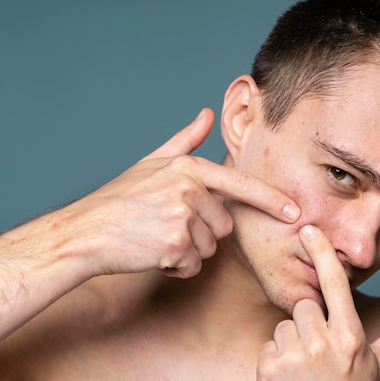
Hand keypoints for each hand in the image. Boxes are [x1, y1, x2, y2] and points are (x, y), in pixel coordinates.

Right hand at [55, 108, 299, 277]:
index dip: (271, 200)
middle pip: (224, 225)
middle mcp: (189, 188)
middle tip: (167, 226)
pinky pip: (193, 265)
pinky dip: (177, 266)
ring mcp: (183, 215)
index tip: (294, 211)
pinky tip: (153, 253)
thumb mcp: (153, 162)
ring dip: (189, 251)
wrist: (85, 232)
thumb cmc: (118, 199)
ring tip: (157, 238)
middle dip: (202, 232)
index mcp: (189, 167)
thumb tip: (207, 114)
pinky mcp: (175, 243)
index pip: (241, 184)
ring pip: (210, 247)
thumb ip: (185, 140)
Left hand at [256, 225, 379, 380]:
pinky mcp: (268, 369)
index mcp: (350, 338)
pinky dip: (277, 358)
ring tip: (308, 366)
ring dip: (294, 340)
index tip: (310, 231)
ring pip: (286, 324)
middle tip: (322, 350)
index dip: (322, 254)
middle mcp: (321, 346)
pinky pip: (271, 344)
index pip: (335, 285)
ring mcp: (293, 358)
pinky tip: (291, 377)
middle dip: (312, 321)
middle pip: (306, 305)